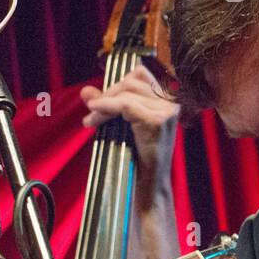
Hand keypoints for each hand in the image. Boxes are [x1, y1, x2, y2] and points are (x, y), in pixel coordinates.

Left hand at [80, 66, 178, 181]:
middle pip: (131, 82)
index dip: (116, 84)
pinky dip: (105, 108)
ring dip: (103, 105)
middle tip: (91, 114)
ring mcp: (167, 111)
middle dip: (107, 95)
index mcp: (168, 99)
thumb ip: (107, 105)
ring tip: (91, 120)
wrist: (150, 184)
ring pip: (126, 93)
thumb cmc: (138, 157)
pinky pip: (125, 105)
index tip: (100, 102)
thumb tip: (86, 90)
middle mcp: (172, 102)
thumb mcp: (122, 124)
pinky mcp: (157, 121)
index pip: (140, 74)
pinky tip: (93, 117)